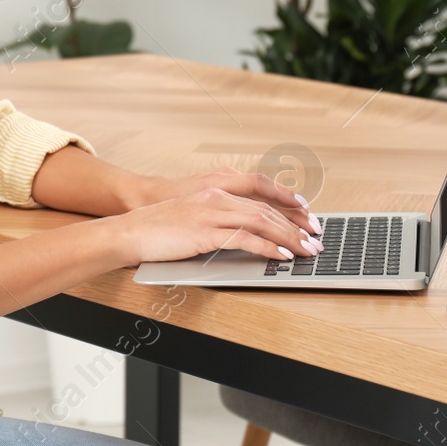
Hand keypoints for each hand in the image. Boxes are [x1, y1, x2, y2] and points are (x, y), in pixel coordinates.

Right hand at [104, 186, 325, 266]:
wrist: (131, 231)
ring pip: (261, 222)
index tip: (308, 216)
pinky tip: (280, 256)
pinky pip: (245, 239)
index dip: (288, 203)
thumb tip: (247, 232)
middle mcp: (217, 196)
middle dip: (296, 225)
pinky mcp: (206, 232)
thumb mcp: (194, 214)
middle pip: (267, 208)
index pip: (262, 192)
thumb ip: (219, 217)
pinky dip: (267, 248)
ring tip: (306, 250)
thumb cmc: (159, 227)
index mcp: (216, 189)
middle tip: (316, 239)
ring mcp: (211, 213)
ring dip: (289, 238)